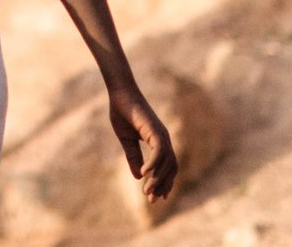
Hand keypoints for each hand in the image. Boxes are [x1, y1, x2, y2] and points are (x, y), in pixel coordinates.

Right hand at [109, 85, 176, 201]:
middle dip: (162, 185)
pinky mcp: (155, 130)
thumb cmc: (122, 112)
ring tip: (146, 191)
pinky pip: (159, 152)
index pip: (167, 166)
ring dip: (158, 179)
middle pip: (171, 168)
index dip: (163, 182)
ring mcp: (161, 134)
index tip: (155, 197)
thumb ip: (133, 156)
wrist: (120, 93)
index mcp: (158, 141)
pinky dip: (153, 165)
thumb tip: (138, 176)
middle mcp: (164, 138)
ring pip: (167, 163)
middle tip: (151, 200)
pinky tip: (143, 174)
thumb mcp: (126, 140)